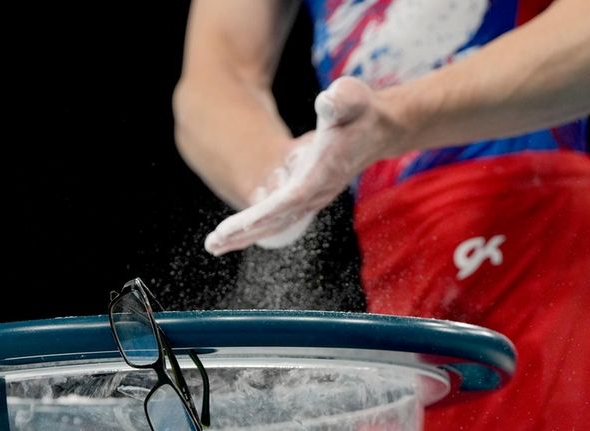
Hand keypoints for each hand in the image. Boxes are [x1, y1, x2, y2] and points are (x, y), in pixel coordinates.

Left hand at [205, 77, 401, 255]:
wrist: (378, 128)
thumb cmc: (360, 111)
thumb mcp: (351, 98)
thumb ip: (342, 100)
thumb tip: (329, 100)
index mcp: (321, 174)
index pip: (288, 200)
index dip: (262, 215)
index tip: (236, 227)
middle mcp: (316, 192)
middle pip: (277, 220)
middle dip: (244, 233)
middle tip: (212, 245)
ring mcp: (311, 197)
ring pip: (275, 224)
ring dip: (244, 235)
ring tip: (213, 245)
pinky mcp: (306, 195)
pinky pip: (277, 218)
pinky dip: (255, 227)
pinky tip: (233, 234)